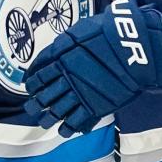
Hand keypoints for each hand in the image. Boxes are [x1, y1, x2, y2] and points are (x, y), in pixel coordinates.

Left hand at [23, 0, 161, 136]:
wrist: (131, 46)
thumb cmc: (108, 32)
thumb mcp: (81, 30)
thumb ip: (65, 43)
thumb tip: (55, 51)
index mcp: (59, 58)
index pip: (38, 74)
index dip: (32, 82)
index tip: (31, 86)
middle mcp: (65, 77)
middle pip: (44, 95)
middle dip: (36, 103)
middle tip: (32, 107)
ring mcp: (79, 93)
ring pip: (57, 111)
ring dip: (48, 118)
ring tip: (45, 122)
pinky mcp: (94, 105)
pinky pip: (76, 121)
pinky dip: (68, 128)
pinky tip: (64, 131)